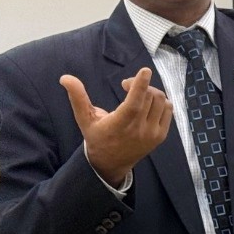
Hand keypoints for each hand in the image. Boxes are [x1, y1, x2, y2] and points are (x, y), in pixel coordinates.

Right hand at [61, 68, 171, 187]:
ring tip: (138, 94)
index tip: (145, 70)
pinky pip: (168, 110)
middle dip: (140, 85)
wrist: (111, 163)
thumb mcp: (85, 119)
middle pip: (149, 97)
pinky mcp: (161, 136)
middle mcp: (139, 130)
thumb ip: (77, 98)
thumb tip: (65, 78)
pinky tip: (148, 103)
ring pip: (160, 101)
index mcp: (120, 125)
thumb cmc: (96, 137)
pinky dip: (161, 101)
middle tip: (127, 84)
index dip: (140, 86)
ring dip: (151, 92)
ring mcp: (152, 134)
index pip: (133, 103)